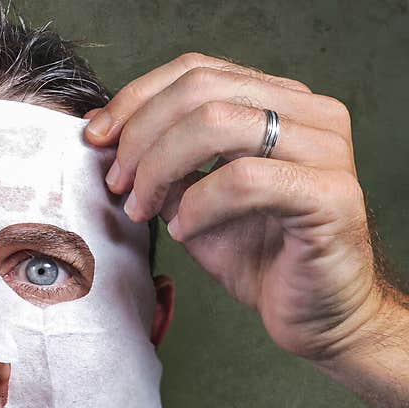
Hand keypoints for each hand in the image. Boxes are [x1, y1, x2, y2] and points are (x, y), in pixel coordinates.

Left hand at [84, 52, 384, 363]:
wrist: (316, 316)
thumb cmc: (260, 257)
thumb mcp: (193, 201)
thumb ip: (163, 166)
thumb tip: (107, 139)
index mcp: (279, 102)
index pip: (196, 71)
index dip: (136, 100)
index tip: (96, 138)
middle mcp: (309, 113)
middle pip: (201, 90)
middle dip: (141, 137)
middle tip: (117, 183)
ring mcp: (325, 150)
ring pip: (218, 123)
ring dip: (161, 168)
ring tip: (142, 208)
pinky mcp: (330, 195)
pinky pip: (244, 180)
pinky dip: (199, 204)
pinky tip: (183, 230)